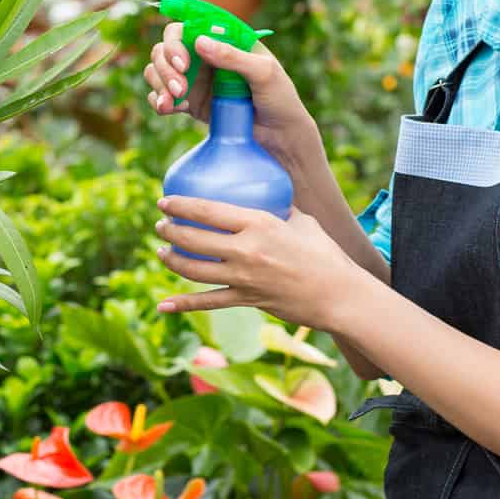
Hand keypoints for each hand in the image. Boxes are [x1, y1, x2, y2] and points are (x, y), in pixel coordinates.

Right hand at [142, 24, 315, 163]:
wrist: (280, 137)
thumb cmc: (280, 98)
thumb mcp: (264, 73)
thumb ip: (233, 57)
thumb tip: (200, 42)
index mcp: (225, 39)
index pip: (190, 25)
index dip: (178, 38)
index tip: (183, 61)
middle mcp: (206, 55)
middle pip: (167, 46)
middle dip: (166, 64)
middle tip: (180, 87)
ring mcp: (196, 78)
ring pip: (159, 68)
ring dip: (159, 81)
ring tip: (170, 103)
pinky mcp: (190, 102)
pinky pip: (162, 95)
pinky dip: (158, 100)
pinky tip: (167, 109)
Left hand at [152, 195, 365, 330]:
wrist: (339, 295)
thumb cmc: (324, 254)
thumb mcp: (302, 221)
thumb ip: (279, 208)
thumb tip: (268, 193)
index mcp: (259, 224)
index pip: (209, 210)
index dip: (181, 205)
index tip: (165, 201)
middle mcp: (246, 250)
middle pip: (194, 239)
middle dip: (170, 231)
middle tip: (161, 226)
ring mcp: (244, 278)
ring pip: (194, 269)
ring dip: (171, 260)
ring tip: (161, 252)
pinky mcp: (246, 300)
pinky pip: (208, 302)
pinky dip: (182, 304)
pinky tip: (163, 305)